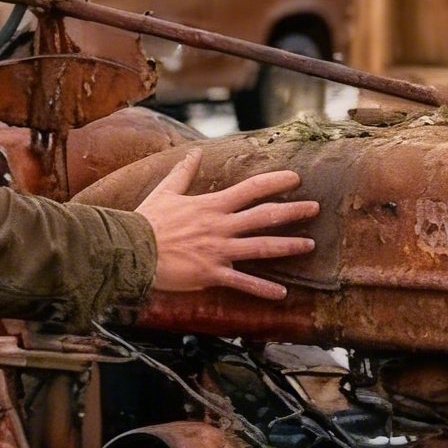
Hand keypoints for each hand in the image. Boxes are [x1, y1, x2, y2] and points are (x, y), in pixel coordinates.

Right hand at [138, 148, 317, 300]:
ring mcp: (218, 251)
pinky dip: (263, 289)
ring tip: (309, 245)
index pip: (251, 189)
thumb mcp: (166, 191)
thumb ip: (184, 172)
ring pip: (261, 248)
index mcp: (211, 205)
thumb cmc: (147, 221)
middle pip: (264, 216)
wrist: (132, 250)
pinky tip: (282, 294)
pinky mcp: (211, 274)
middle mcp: (221, 226)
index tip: (296, 179)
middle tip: (315, 208)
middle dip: (293, 211)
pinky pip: (243, 283)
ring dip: (288, 246)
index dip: (276, 182)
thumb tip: (194, 152)